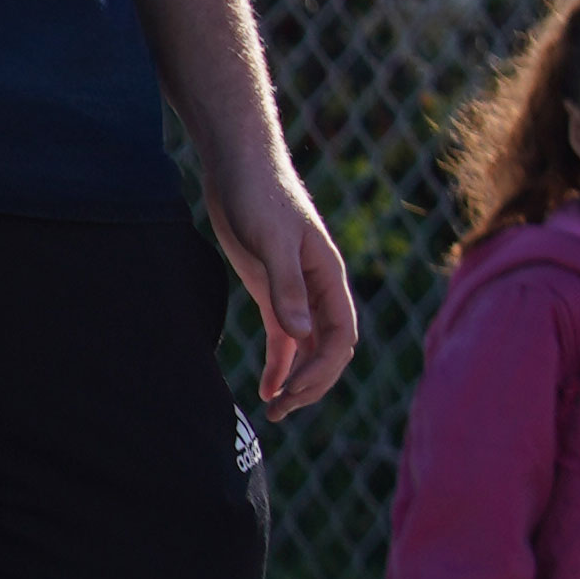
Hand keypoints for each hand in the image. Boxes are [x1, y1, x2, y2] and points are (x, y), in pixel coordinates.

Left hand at [202, 149, 360, 417]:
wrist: (238, 167)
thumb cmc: (259, 196)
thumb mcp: (271, 240)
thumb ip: (287, 286)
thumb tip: (302, 334)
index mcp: (329, 278)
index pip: (340, 338)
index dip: (322, 371)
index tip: (293, 392)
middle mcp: (319, 290)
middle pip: (329, 351)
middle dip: (311, 384)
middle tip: (281, 411)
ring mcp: (297, 292)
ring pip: (310, 349)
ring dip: (298, 380)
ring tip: (275, 411)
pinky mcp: (273, 292)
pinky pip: (285, 339)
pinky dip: (280, 365)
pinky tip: (267, 388)